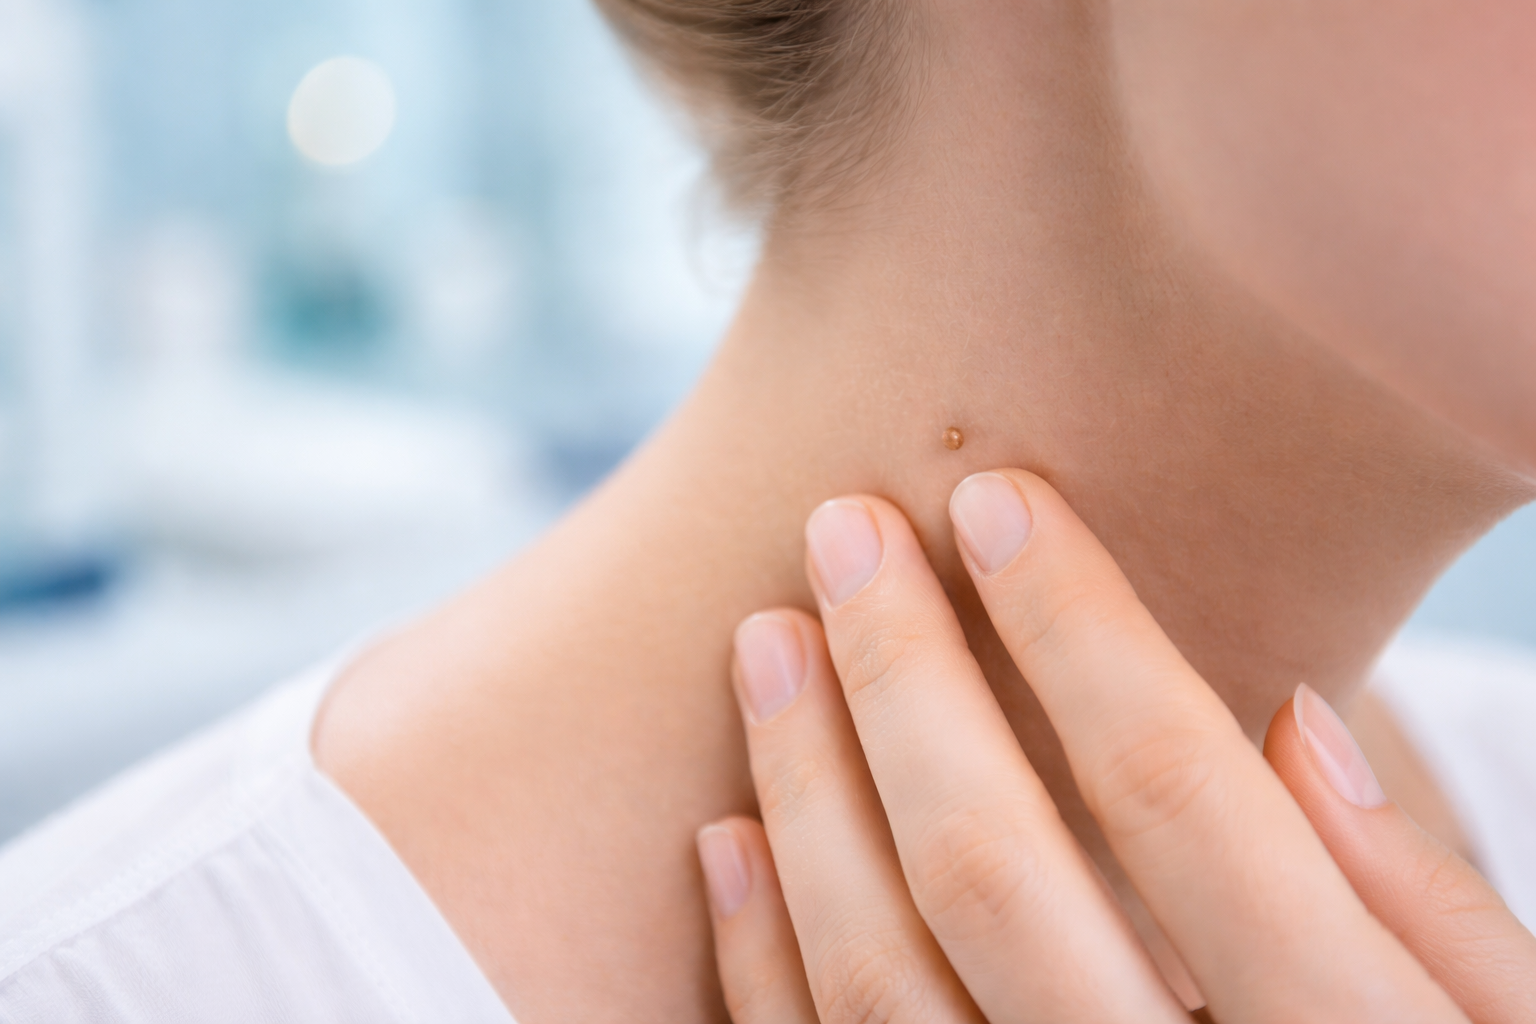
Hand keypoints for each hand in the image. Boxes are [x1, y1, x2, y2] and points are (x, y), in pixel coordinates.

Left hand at [696, 470, 1535, 1022]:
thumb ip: (1422, 905)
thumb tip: (1288, 725)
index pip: (1176, 797)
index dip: (1077, 627)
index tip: (998, 499)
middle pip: (989, 868)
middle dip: (903, 676)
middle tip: (843, 528)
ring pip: (876, 972)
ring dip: (804, 790)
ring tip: (768, 641)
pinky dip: (761, 957)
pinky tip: (730, 834)